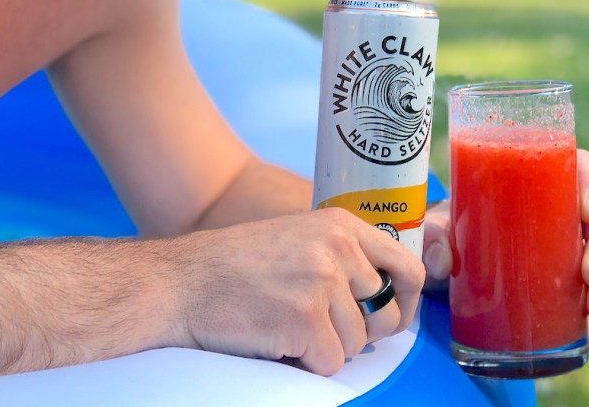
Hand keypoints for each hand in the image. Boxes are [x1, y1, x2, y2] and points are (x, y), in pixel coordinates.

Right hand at [168, 208, 425, 375]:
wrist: (181, 282)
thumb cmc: (236, 266)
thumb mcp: (300, 239)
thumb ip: (343, 257)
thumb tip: (386, 297)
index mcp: (342, 226)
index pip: (407, 267)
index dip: (407, 301)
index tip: (394, 318)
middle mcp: (338, 250)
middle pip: (384, 315)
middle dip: (360, 333)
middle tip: (322, 328)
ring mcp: (322, 283)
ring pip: (356, 344)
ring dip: (325, 348)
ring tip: (286, 325)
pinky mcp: (304, 319)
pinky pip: (330, 363)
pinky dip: (306, 363)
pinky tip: (277, 340)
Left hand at [421, 149, 588, 350]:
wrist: (442, 269)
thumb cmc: (447, 233)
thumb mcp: (437, 229)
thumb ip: (433, 237)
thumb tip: (443, 260)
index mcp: (536, 185)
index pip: (577, 168)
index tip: (585, 208)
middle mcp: (557, 215)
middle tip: (588, 271)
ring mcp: (563, 251)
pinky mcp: (560, 286)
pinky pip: (586, 296)